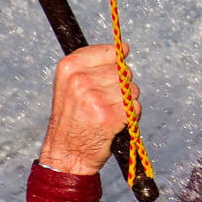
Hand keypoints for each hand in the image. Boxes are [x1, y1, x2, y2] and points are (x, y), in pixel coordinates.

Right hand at [40, 44, 137, 175]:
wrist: (67, 153)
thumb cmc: (73, 118)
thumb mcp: (71, 84)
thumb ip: (94, 64)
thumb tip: (124, 48)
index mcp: (69, 67)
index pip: (110, 52)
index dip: (115, 65)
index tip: (107, 79)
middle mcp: (80, 80)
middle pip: (123, 72)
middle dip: (121, 87)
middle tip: (103, 103)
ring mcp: (95, 98)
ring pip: (131, 89)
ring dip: (126, 103)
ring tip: (108, 114)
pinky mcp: (109, 117)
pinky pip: (134, 107)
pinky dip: (131, 116)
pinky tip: (115, 123)